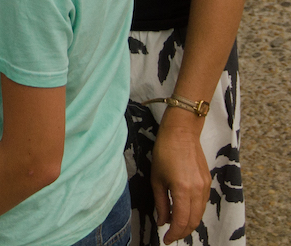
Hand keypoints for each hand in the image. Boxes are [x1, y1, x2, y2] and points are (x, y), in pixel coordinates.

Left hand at [150, 119, 210, 243]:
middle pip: (193, 221)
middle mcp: (197, 191)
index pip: (181, 221)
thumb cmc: (164, 151)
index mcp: (182, 190)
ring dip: (189, 222)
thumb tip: (162, 221)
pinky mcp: (208, 182)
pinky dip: (195, 211)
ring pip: (200, 214)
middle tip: (171, 234)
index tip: (166, 239)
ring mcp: (205, 187)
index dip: (174, 233)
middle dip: (182, 231)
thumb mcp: (157, 177)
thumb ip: (160, 202)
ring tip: (176, 225)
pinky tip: (185, 210)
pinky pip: (203, 203)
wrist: (182, 132)